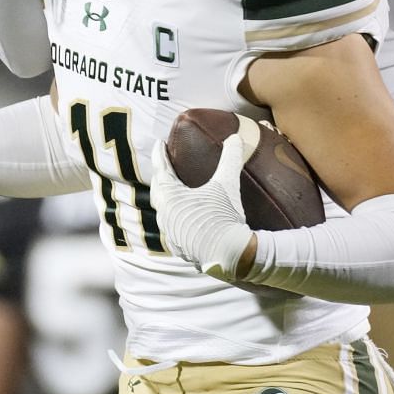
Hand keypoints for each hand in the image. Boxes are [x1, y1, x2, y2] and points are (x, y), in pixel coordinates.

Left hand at [149, 137, 254, 281]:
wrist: (231, 255)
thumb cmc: (224, 217)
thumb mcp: (227, 185)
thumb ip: (230, 158)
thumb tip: (236, 137)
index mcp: (171, 198)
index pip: (161, 170)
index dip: (161, 154)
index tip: (159, 144)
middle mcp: (165, 216)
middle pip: (158, 191)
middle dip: (161, 176)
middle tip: (167, 164)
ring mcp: (171, 234)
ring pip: (164, 211)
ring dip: (167, 198)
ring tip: (175, 191)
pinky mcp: (180, 248)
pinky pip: (172, 228)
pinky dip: (176, 218)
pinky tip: (184, 218)